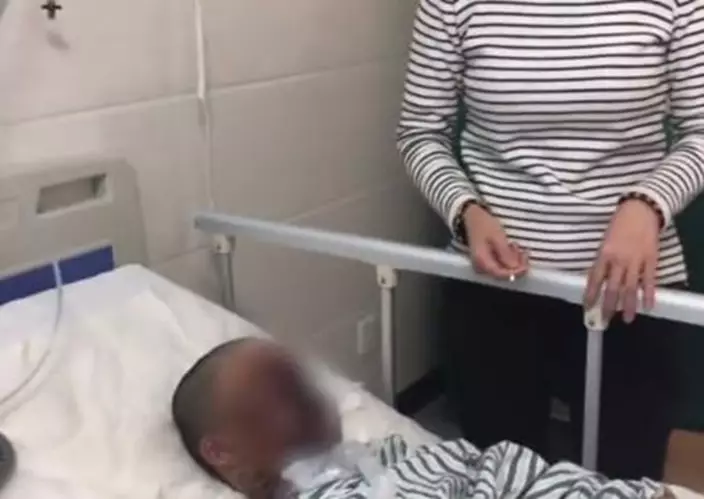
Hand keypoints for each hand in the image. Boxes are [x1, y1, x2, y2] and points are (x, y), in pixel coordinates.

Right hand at [464, 204, 528, 279]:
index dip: (516, 272)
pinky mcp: (486, 261)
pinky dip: (509, 258)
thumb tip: (515, 268)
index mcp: (482, 261)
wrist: (473, 218)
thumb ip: (506, 254)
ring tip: (516, 246)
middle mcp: (481, 267)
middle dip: (516, 265)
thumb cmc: (484, 225)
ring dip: (514, 260)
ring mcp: (483, 265)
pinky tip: (511, 248)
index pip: (501, 274)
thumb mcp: (497, 237)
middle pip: (503, 274)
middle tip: (524, 252)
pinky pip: (500, 265)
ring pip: (503, 270)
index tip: (526, 265)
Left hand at [584, 199, 659, 322]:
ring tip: (627, 319)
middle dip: (609, 306)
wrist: (641, 210)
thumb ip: (602, 259)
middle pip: (612, 288)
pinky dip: (648, 295)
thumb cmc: (619, 223)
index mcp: (604, 254)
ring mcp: (636, 261)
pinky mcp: (651, 260)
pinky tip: (648, 306)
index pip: (594, 279)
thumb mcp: (604, 240)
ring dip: (629, 306)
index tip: (587, 307)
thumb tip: (598, 278)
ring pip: (631, 288)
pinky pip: (649, 281)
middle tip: (605, 319)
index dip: (590, 294)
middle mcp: (619, 260)